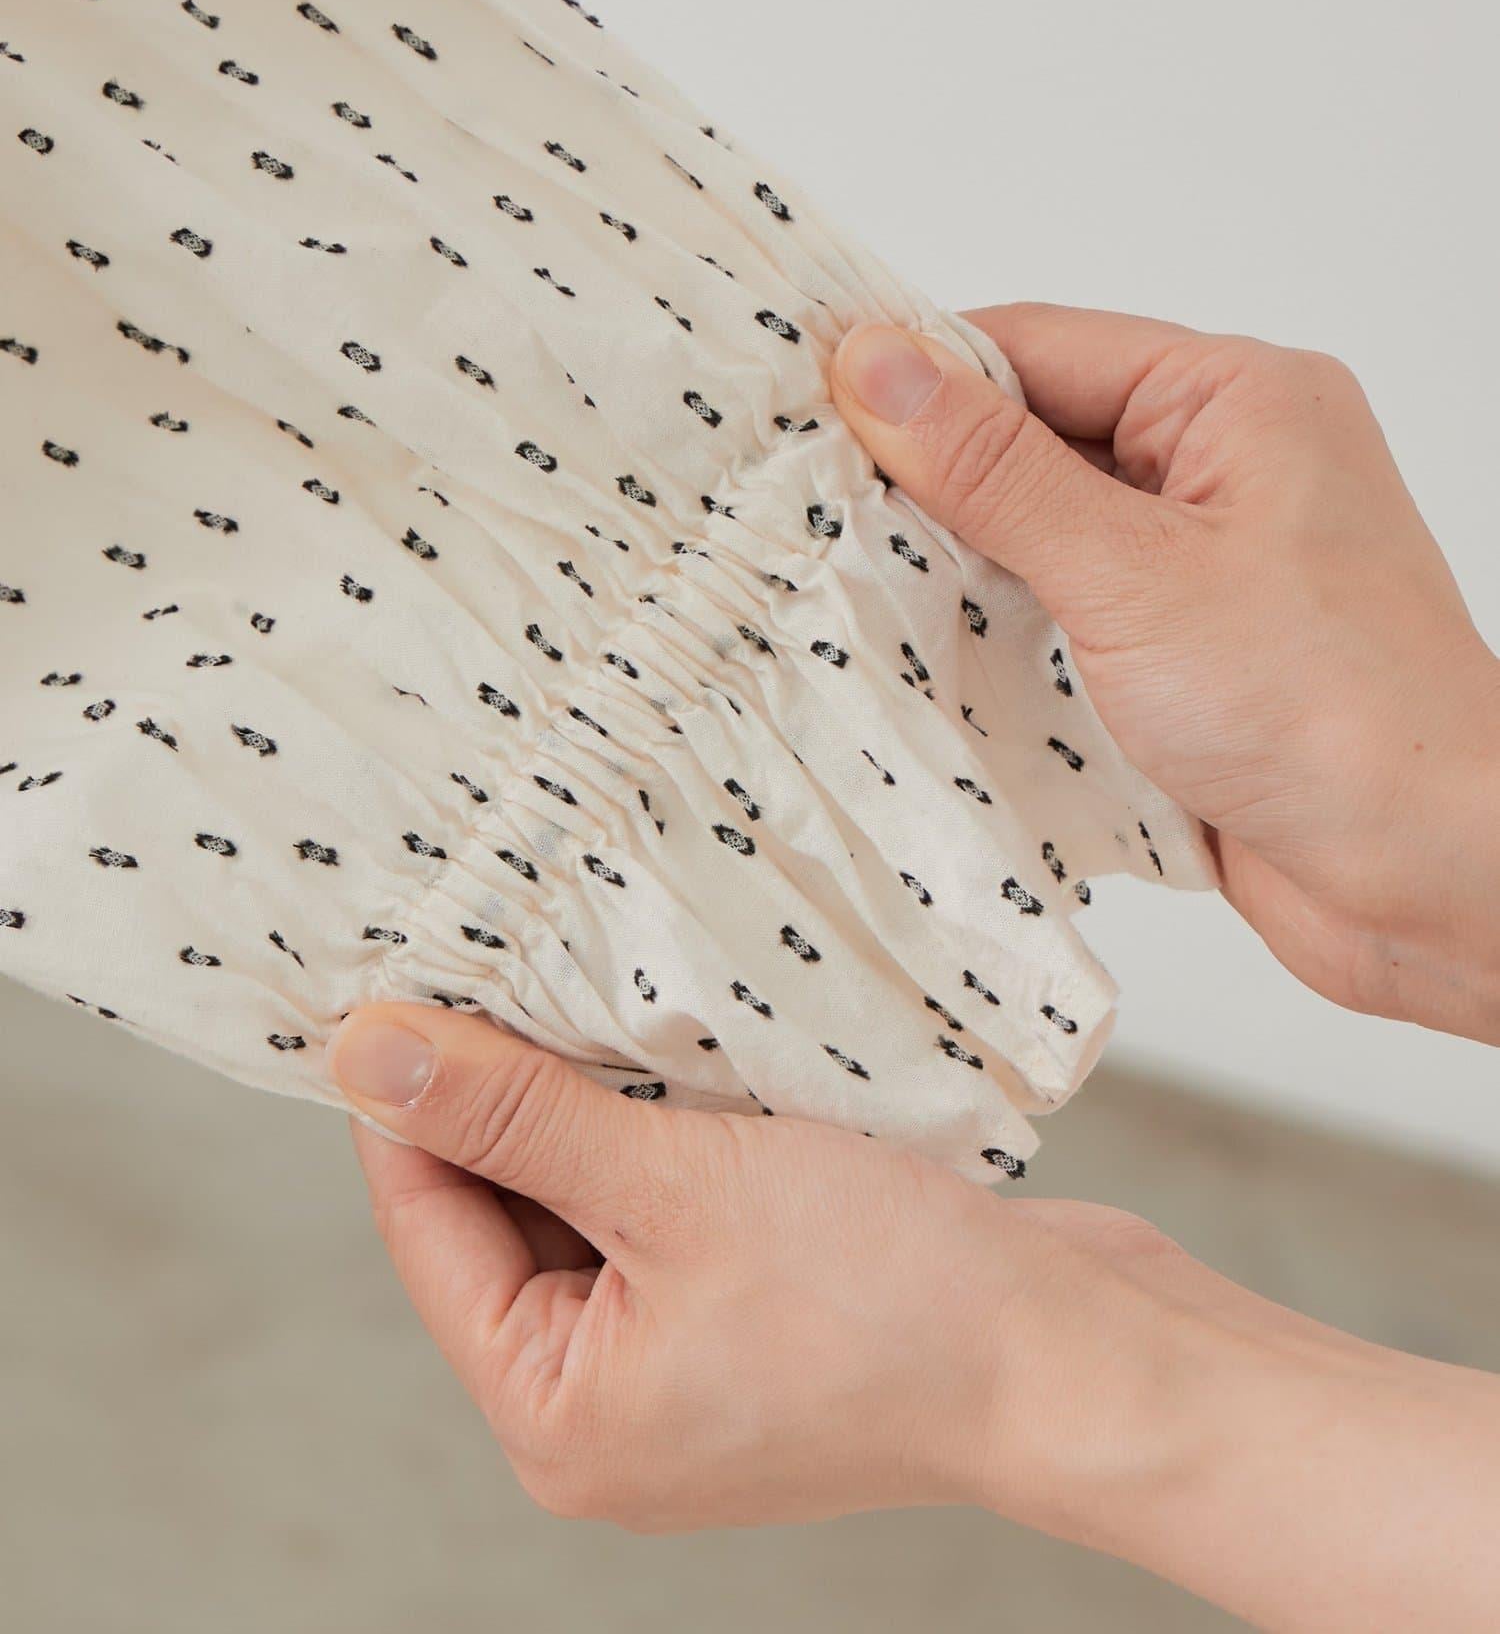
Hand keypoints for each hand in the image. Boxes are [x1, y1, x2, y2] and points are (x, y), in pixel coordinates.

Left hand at [329, 1003, 1499, 1628]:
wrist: (1087, 1355)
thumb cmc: (897, 1303)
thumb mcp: (677, 1184)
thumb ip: (516, 1115)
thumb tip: (366, 1056)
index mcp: (558, 1413)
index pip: (428, 1223)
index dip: (410, 1094)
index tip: (405, 972)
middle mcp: (607, 1403)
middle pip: (506, 1210)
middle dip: (510, 1086)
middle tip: (504, 949)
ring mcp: (685, 1360)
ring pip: (593, 1195)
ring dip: (595, 1095)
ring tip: (588, 980)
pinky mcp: (753, 1312)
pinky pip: (667, 1202)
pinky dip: (662, 1125)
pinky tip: (672, 1039)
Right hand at [831, 307, 1499, 1039]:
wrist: (1430, 880)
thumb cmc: (1328, 714)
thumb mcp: (1132, 574)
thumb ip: (996, 471)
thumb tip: (880, 363)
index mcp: (1237, 400)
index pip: (1037, 349)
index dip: (919, 376)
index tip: (808, 410)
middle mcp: (1225, 470)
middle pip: (1035, 441)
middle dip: (930, 484)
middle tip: (808, 512)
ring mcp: (1205, 569)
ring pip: (1042, 539)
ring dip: (960, 570)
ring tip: (850, 589)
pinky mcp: (1186, 658)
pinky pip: (1066, 619)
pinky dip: (1001, 639)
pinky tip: (929, 660)